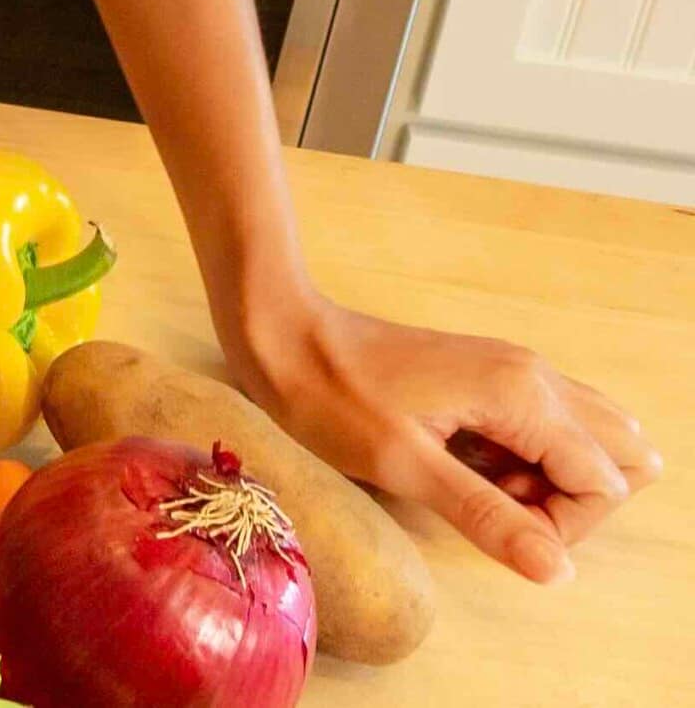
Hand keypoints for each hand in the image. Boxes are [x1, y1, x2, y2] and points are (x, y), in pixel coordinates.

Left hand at [237, 294, 660, 582]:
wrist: (286, 335)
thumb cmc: (331, 398)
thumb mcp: (404, 467)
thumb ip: (487, 516)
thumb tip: (556, 571)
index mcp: (522, 395)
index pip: (605, 482)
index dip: (564, 524)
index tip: (498, 526)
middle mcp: (535, 375)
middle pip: (619, 455)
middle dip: (574, 500)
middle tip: (498, 504)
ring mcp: (517, 370)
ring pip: (589, 439)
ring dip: (553, 479)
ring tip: (481, 483)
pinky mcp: (493, 375)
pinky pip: (548, 424)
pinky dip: (529, 457)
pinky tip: (469, 462)